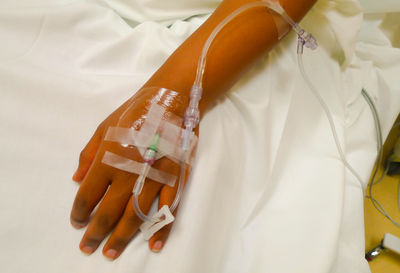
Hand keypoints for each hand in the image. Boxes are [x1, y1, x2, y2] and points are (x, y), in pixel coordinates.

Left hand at [70, 87, 190, 258]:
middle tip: (87, 248)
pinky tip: (153, 244)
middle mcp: (129, 173)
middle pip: (107, 213)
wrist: (171, 101)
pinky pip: (168, 209)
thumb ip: (88, 154)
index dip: (79, 213)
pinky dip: (161, 229)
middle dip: (95, 234)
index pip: (87, 195)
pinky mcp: (175, 179)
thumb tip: (77, 179)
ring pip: (135, 217)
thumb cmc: (135, 112)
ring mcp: (154, 178)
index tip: (76, 223)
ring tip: (110, 253)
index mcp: (108, 159)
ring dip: (121, 238)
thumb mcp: (104, 127)